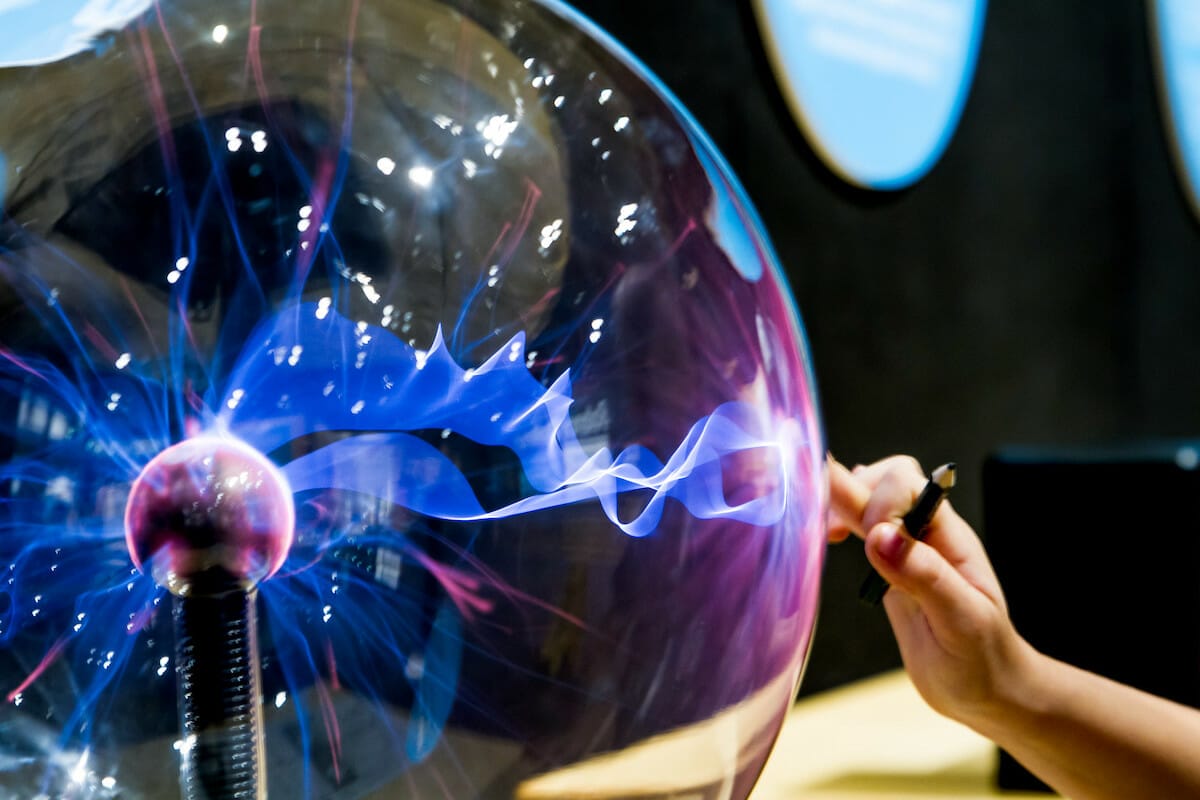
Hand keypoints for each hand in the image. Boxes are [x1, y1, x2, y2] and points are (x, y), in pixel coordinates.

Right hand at [827, 455, 1037, 725]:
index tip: (867, 538)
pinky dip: (839, 524)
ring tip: (824, 531)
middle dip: (850, 490)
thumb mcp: (961, 621)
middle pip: (884, 481)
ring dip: (839, 503)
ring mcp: (905, 551)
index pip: (907, 484)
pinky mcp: (888, 570)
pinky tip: (830, 535)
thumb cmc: (983, 660)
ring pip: (868, 501)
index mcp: (948, 537)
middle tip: (830, 530)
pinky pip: (861, 529)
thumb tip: (879, 534)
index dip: (879, 500)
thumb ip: (924, 575)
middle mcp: (925, 535)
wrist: (987, 693)